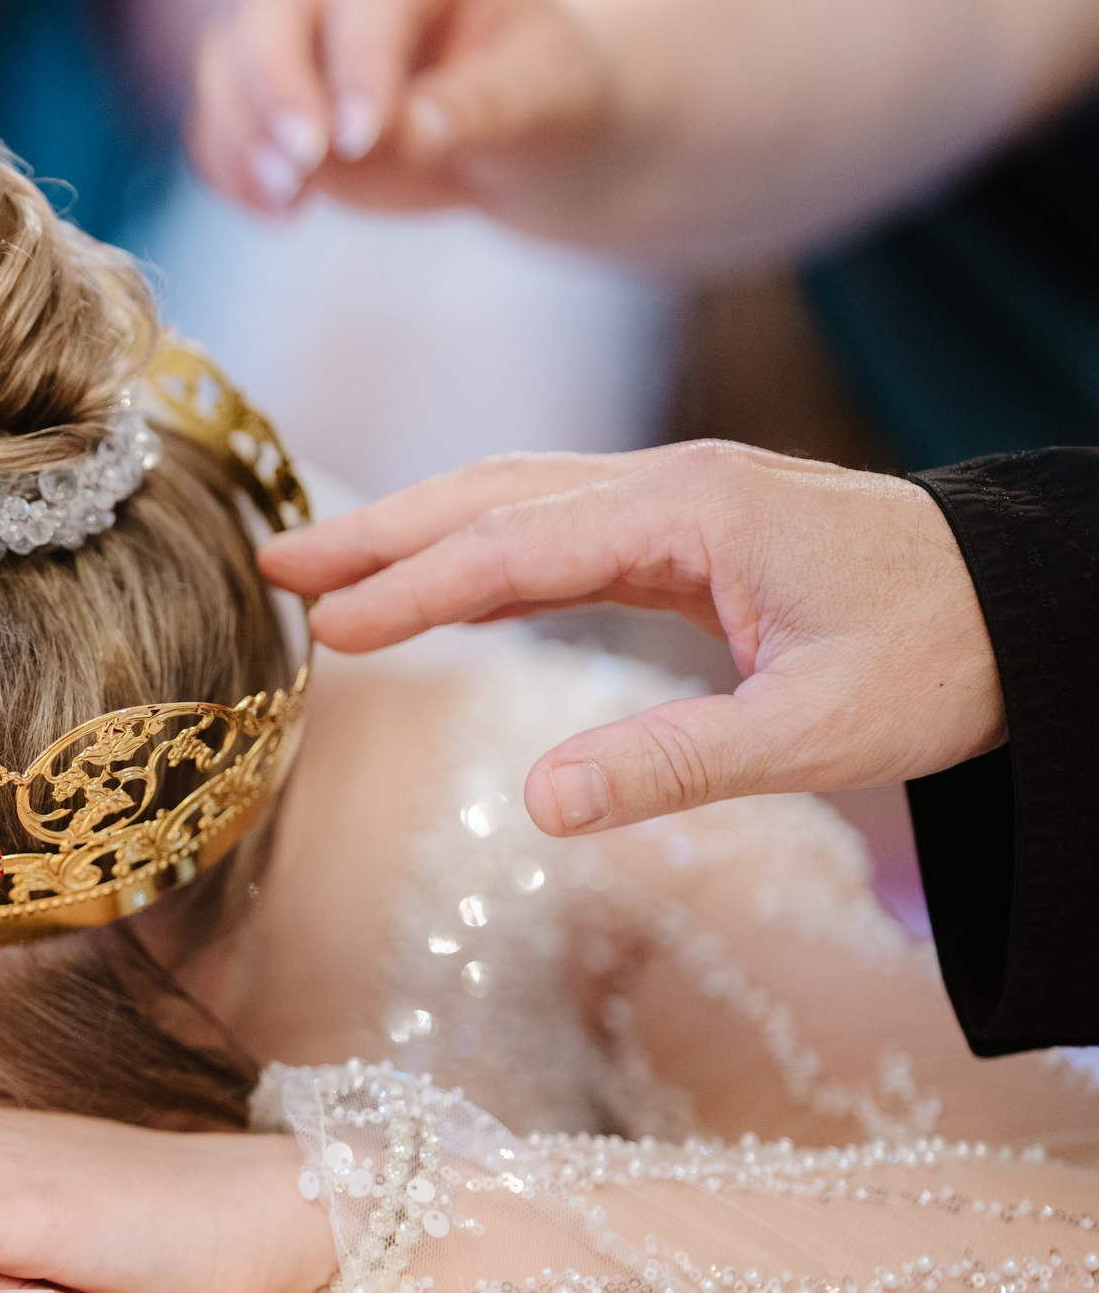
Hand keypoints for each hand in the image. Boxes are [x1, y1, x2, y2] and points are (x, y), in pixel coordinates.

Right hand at [188, 0, 609, 215]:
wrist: (518, 124)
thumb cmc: (543, 98)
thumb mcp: (546, 99)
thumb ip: (485, 108)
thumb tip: (415, 132)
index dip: (357, 66)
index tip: (363, 140)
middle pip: (269, 4)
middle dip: (271, 87)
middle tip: (301, 166)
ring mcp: (301, 39)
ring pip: (225, 57)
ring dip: (239, 136)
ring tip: (289, 202)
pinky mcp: (272, 99)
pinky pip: (217, 122)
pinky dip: (228, 170)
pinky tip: (281, 215)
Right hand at [257, 440, 1006, 834]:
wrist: (1036, 604)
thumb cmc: (941, 660)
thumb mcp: (816, 732)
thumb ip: (671, 764)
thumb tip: (535, 808)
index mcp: (694, 514)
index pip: (514, 546)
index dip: (412, 587)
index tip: (323, 625)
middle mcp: (672, 484)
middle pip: (492, 495)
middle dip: (379, 531)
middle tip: (271, 561)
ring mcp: (678, 497)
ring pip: (516, 496)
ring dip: (418, 528)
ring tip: (324, 567)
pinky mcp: (688, 527)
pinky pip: (556, 523)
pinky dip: (480, 546)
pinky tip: (442, 582)